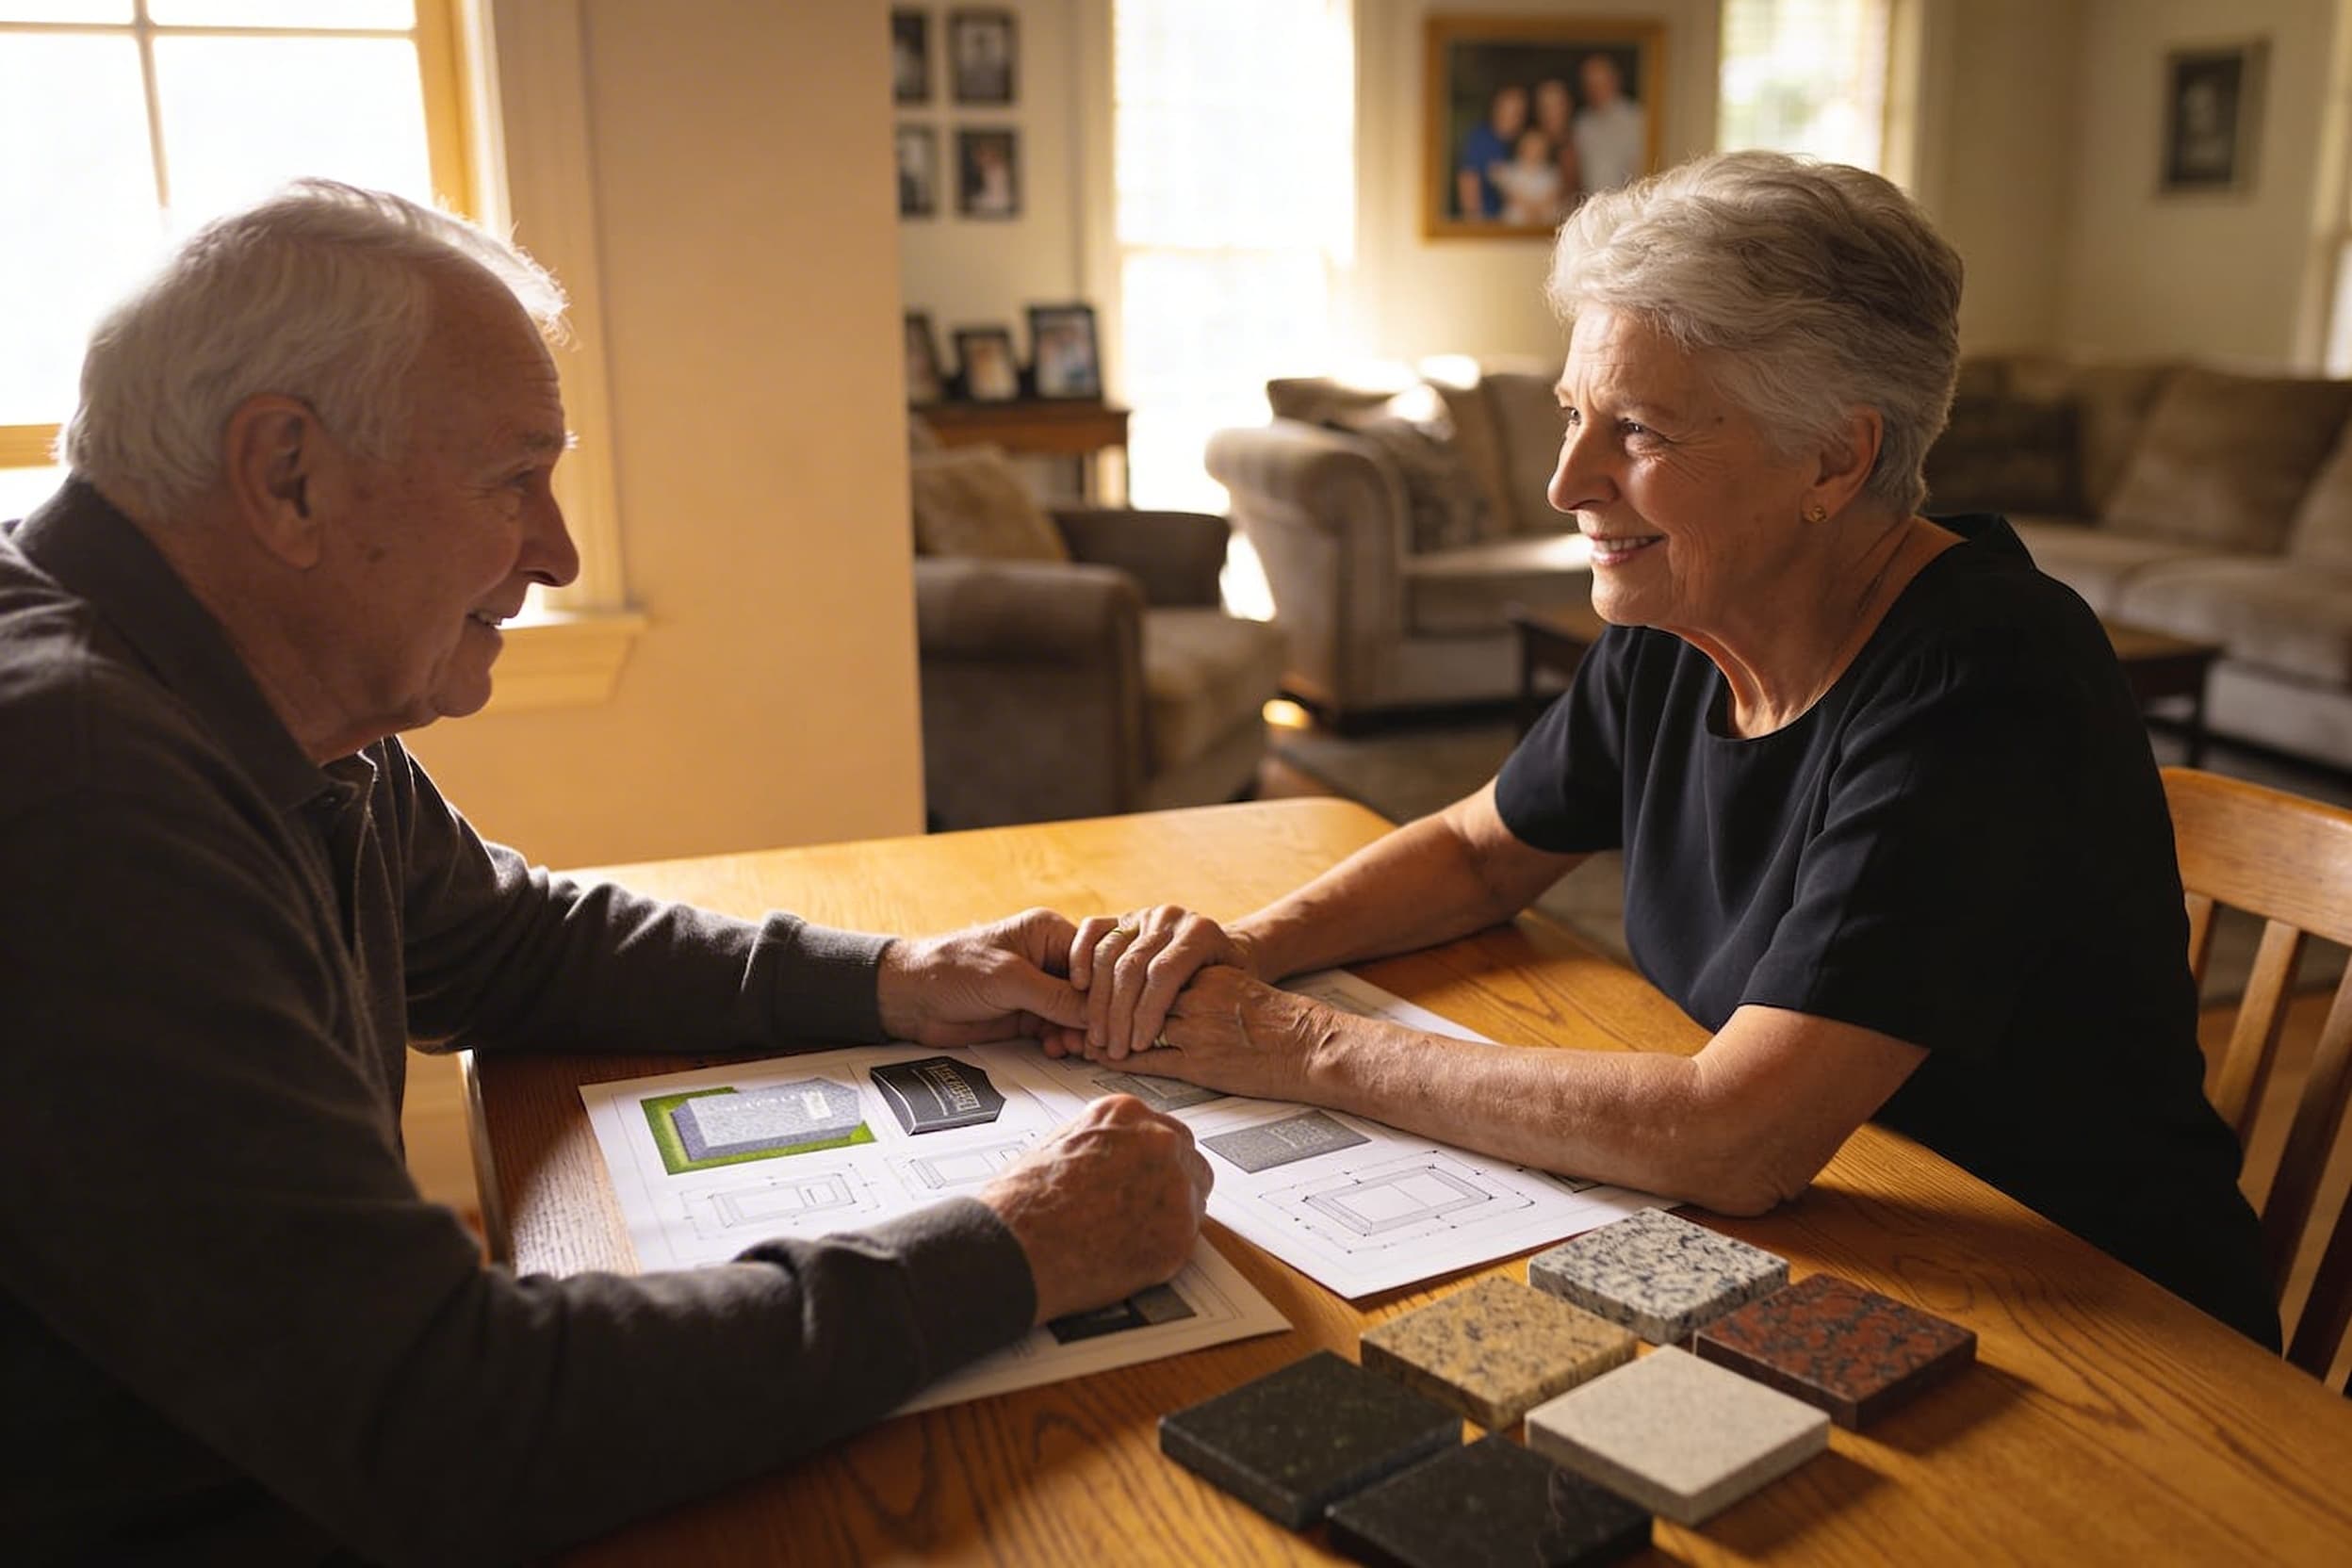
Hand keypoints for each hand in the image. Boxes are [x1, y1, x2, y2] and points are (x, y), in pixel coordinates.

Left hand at [876, 908, 1088, 1046]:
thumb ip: (1054, 997)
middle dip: (1095, 1015)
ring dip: (1080, 1032)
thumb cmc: (951, 968)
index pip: (1096, 958)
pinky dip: (1062, 1041)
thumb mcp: (1009, 980)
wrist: (910, 997)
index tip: (1110, 1014)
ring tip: (1078, 1048)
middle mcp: (1049, 958)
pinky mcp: (1027, 1014)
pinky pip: (1058, 1029)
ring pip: (1077, 1013)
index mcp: (1048, 932)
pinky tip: (1058, 1049)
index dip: (1106, 988)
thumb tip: (1094, 1012)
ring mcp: (1039, 988)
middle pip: (1091, 988)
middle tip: (1099, 1039)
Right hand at [978, 1095, 1212, 1324]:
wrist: (1016, 1247)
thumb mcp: (1058, 1144)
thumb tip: (1112, 1156)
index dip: (1150, 1159)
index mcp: (1126, 1114)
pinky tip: (1131, 1253)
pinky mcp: (1179, 1234)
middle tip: (1142, 1205)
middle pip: (1186, 1158)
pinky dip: (1164, 1247)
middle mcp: (1158, 1142)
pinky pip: (1186, 1238)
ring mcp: (1175, 1187)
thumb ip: (1099, 1142)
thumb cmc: (1023, 1202)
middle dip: (1168, 1180)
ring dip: (1171, 1212)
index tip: (1143, 1174)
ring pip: (1194, 1197)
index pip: (1160, 1130)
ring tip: (1132, 1232)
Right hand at [1051, 905, 1258, 1061]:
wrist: (1223, 948)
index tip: (1140, 1045)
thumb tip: (1172, 1036)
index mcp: (1200, 932)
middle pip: (1131, 967)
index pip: (1163, 973)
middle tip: (1114, 1050)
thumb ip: (1204, 1004)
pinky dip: (1080, 957)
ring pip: (1108, 953)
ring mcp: (1143, 914)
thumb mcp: (1231, 990)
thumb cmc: (1228, 978)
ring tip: (1097, 1036)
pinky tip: (1079, 987)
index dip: (1147, 1012)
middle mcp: (1170, 917)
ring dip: (1097, 1000)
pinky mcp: (1122, 916)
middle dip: (1118, 1015)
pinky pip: (1092, 930)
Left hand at [1100, 965, 1333, 1102]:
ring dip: (1105, 1033)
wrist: (1309, 1046)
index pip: (1143, 967)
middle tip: (1076, 1014)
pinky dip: (1123, 1060)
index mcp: (1203, 972)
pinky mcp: (1200, 1063)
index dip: (1111, 977)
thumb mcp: (1233, 986)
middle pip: (1131, 993)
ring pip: (1134, 1025)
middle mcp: (1197, 995)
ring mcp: (1197, 1029)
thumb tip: (1160, 987)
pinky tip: (1106, 1059)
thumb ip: (1195, 982)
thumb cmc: (1277, 1020)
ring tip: (1085, 1038)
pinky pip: (1150, 1060)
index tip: (1089, 981)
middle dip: (1098, 1005)